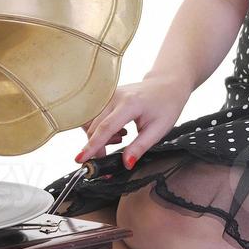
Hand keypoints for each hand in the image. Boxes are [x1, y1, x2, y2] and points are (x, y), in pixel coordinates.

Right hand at [74, 73, 190, 169]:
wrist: (167, 85)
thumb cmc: (166, 105)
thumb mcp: (158, 130)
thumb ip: (139, 147)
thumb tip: (126, 164)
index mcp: (129, 104)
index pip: (105, 128)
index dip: (93, 145)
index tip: (81, 159)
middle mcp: (115, 97)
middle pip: (94, 127)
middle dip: (97, 147)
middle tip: (109, 157)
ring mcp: (109, 95)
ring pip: (92, 122)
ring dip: (101, 137)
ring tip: (121, 138)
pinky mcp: (106, 97)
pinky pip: (96, 117)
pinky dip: (102, 129)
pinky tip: (118, 130)